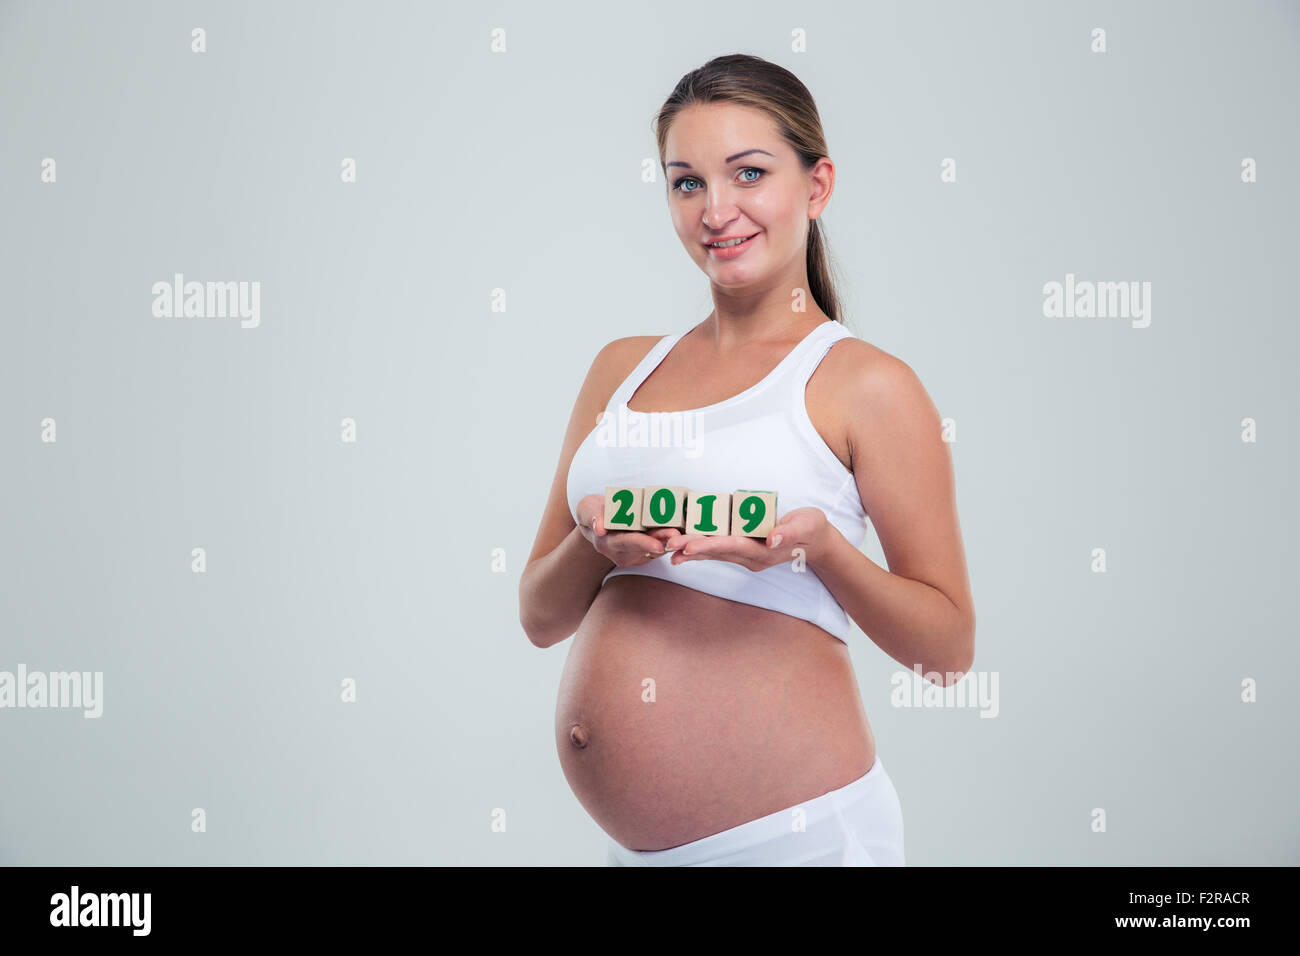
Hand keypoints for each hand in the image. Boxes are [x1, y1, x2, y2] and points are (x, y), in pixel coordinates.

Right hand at [576, 494, 676, 567]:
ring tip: (684, 531)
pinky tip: (681, 529)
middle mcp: (622, 553)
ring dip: (670, 541)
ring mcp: (634, 555)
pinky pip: (659, 546)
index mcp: (607, 543)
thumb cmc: (591, 511)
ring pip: (656, 548)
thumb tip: (599, 528)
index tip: (657, 545)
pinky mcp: (644, 552)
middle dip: (662, 541)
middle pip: (645, 547)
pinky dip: (670, 539)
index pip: (627, 543)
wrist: (598, 518)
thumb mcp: (586, 509)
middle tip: (677, 535)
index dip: (643, 544)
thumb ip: (592, 516)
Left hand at [661, 507, 831, 571]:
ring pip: (715, 554)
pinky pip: (719, 551)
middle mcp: (752, 557)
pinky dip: (701, 549)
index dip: (709, 545)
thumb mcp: (806, 526)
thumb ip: (789, 532)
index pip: (732, 546)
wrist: (817, 542)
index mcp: (764, 550)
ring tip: (669, 551)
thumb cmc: (811, 529)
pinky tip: (684, 549)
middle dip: (692, 549)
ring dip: (692, 552)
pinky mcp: (744, 551)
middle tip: (669, 547)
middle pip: (718, 553)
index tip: (689, 546)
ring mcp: (747, 557)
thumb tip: (773, 537)